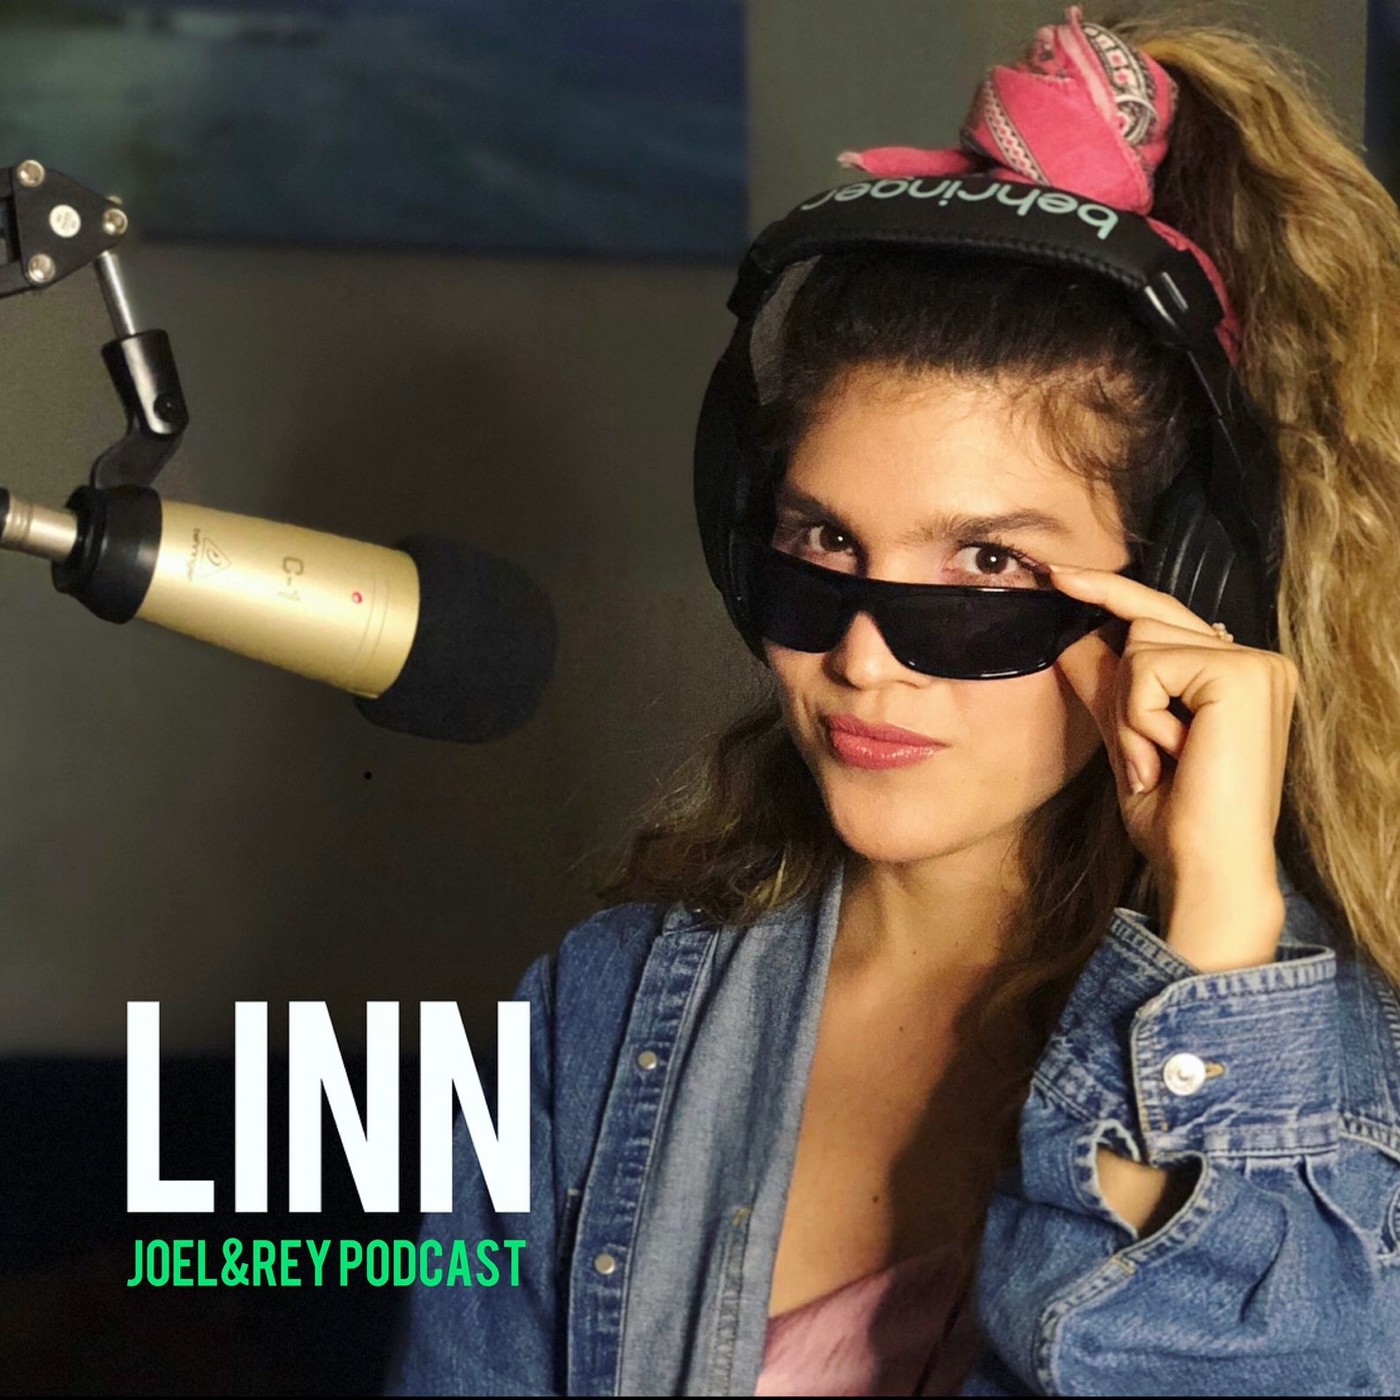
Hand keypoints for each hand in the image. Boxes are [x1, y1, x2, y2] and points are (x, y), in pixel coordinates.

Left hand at [1045, 562, 1296, 970]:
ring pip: (1140, 644)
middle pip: (1145, 621)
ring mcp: (1254, 662)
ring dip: (1130, 710)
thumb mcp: (1129, 741)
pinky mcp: (1239, 672)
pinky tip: (1171, 756)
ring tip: (1162, 761)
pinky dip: (1140, 714)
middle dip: (1121, 691)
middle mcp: (1256, 659)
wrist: (1205, 867)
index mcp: (1239, 673)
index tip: (1055, 572)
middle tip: (1148, 757)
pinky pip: (1147, 667)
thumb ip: (1107, 689)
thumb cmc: (1174, 818)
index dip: (1107, 590)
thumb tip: (1070, 640)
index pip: (1160, 615)